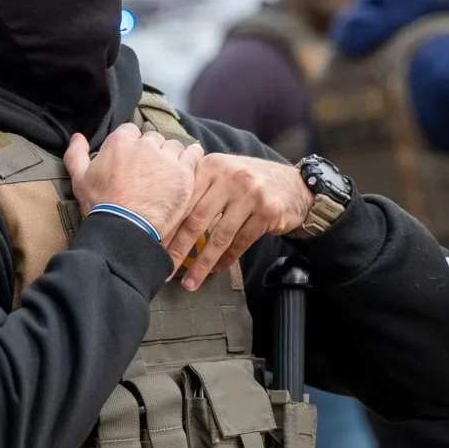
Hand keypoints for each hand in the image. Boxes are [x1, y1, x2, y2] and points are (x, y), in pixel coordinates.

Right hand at [65, 124, 204, 253]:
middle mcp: (145, 145)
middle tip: (151, 170)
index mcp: (120, 142)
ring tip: (169, 172)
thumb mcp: (80, 179)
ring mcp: (166, 158)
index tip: (133, 159)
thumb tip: (77, 137)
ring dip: (172, 155)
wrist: (126, 228)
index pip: (131, 131)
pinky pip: (193, 154)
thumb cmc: (101, 205)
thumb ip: (76, 154)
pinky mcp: (183, 173)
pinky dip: (193, 155)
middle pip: (153, 138)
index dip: (133, 145)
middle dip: (152, 151)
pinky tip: (191, 160)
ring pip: (173, 146)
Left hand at [163, 155, 315, 290]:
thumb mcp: (222, 175)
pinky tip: (217, 269)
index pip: (183, 201)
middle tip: (166, 269)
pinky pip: (241, 241)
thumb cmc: (249, 185)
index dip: (168, 227)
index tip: (154, 247)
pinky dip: (227, 258)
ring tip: (192, 281)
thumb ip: (198, 188)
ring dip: (203, 263)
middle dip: (180, 249)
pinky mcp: (268, 211)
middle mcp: (230, 176)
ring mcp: (251, 193)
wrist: (294, 186)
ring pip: (219, 235)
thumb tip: (165, 221)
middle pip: (197, 220)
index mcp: (211, 166)